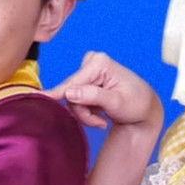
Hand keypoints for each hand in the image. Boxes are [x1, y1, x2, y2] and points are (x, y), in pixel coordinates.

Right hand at [47, 52, 162, 131]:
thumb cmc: (137, 104)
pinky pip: (76, 99)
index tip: (39, 97)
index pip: (74, 82)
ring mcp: (89, 70)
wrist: (145, 108)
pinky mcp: (87, 79)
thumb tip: (70, 93)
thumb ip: (93, 96)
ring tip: (102, 120)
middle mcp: (92, 62)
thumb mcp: (117, 103)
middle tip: (99, 122)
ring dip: (85, 114)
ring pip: (73, 99)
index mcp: (100, 63)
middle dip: (83, 111)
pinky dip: (86, 110)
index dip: (57, 93)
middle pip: (72, 92)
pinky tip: (100, 113)